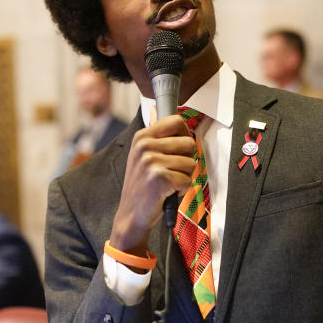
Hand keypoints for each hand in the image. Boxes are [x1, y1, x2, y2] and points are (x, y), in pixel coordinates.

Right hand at [109, 114, 196, 253]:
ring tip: (167, 183)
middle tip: (170, 172)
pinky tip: (167, 193)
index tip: (179, 149)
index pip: (177, 121)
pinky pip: (188, 180)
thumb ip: (155, 135)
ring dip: (184, 177)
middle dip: (186, 160)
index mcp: (142, 137)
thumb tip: (155, 108)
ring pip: (192, 163)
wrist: (131, 214)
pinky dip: (182, 190)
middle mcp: (145, 146)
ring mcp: (152, 162)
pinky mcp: (161, 178)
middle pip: (189, 143)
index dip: (185, 135)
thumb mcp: (142, 155)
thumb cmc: (142, 186)